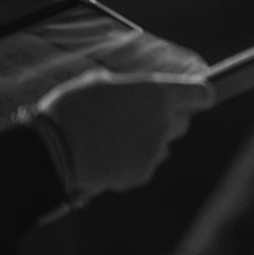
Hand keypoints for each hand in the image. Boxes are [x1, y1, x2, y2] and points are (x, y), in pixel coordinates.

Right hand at [32, 72, 213, 197]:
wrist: (52, 151)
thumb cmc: (71, 109)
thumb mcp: (100, 82)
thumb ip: (132, 87)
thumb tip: (140, 90)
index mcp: (158, 93)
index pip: (201, 94)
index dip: (198, 96)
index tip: (195, 99)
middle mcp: (164, 121)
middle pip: (181, 122)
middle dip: (166, 120)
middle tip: (136, 120)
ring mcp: (155, 149)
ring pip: (162, 145)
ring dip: (146, 142)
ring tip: (112, 140)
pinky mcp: (143, 173)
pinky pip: (144, 165)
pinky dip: (131, 163)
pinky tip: (106, 157)